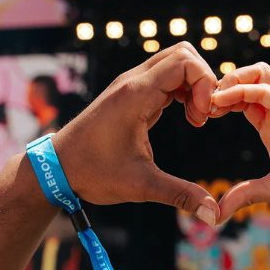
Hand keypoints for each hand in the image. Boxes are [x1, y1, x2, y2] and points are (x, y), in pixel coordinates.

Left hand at [53, 42, 218, 223]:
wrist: (56, 169)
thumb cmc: (92, 173)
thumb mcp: (140, 186)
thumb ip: (179, 195)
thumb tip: (214, 215)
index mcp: (135, 94)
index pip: (184, 62)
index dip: (204, 84)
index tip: (202, 118)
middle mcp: (133, 82)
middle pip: (183, 53)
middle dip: (203, 80)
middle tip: (203, 115)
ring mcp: (131, 85)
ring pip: (175, 62)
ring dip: (194, 85)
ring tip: (196, 118)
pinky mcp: (131, 94)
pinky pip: (166, 77)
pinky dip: (183, 90)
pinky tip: (186, 117)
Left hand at [211, 63, 269, 222]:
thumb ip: (245, 195)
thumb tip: (217, 214)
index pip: (242, 97)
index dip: (220, 101)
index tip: (201, 116)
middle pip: (249, 76)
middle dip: (223, 84)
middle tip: (203, 105)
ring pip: (258, 72)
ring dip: (231, 80)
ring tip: (211, 100)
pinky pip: (264, 88)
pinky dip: (240, 90)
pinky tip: (221, 103)